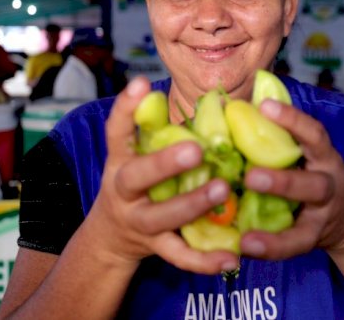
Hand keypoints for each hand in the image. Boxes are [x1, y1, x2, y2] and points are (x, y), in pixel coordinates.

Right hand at [86, 76, 239, 273]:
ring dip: (192, 204)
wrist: (111, 236)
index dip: (126, 107)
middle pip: (137, 177)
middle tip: (196, 150)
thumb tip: (217, 101)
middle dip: (164, 164)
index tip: (141, 82)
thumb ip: (165, 132)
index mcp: (120, 160)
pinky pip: (181, 255)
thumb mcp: (139, 155)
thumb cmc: (139, 182)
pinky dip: (206, 260)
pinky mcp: (156, 247)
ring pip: (162, 217)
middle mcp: (123, 190)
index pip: (116, 131)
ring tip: (221, 191)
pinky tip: (232, 257)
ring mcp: (138, 221)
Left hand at [237, 99, 343, 259]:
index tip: (265, 105)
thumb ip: (277, 136)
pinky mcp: (312, 239)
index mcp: (323, 157)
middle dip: (282, 182)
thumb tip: (229, 105)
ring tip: (247, 235)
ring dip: (275, 233)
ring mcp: (322, 215)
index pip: (314, 134)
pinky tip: (244, 247)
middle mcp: (328, 185)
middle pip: (313, 185)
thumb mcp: (306, 153)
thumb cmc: (312, 173)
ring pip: (303, 227)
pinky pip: (293, 246)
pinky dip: (270, 248)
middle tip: (250, 176)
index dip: (292, 119)